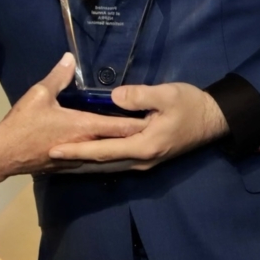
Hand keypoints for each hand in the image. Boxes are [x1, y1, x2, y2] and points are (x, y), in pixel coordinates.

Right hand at [0, 54, 147, 183]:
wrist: (4, 154)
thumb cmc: (23, 124)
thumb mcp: (39, 94)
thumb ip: (58, 76)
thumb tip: (70, 58)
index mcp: (84, 127)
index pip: (120, 126)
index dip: (139, 122)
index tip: (157, 118)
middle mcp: (87, 145)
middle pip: (119, 142)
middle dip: (137, 136)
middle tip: (156, 128)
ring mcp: (79, 159)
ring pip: (109, 155)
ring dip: (124, 148)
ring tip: (141, 141)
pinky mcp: (69, 166)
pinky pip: (95, 161)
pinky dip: (108, 156)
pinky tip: (114, 154)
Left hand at [47, 82, 228, 172]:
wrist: (214, 120)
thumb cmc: (190, 105)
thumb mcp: (167, 95)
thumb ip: (140, 96)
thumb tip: (115, 97)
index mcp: (144, 147)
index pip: (102, 151)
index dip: (77, 151)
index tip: (53, 150)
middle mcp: (141, 160)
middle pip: (100, 163)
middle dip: (73, 162)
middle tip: (45, 161)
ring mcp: (144, 162)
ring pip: (107, 165)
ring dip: (83, 164)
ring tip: (58, 162)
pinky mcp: (145, 157)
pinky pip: (115, 161)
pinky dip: (96, 160)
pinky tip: (83, 157)